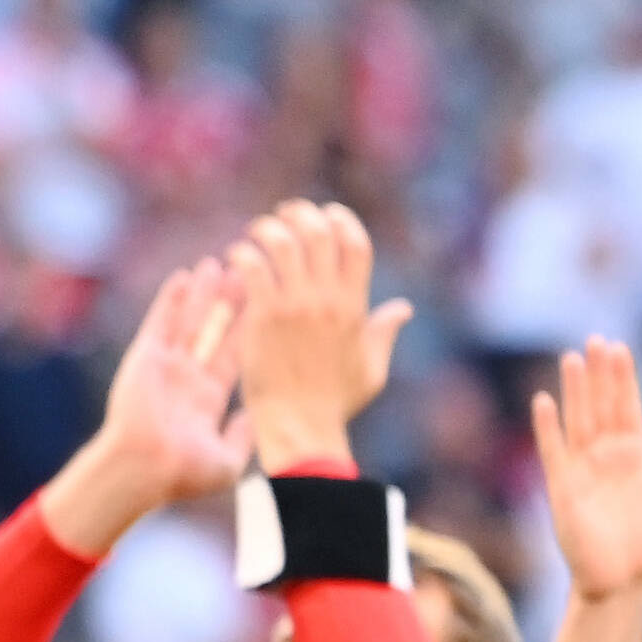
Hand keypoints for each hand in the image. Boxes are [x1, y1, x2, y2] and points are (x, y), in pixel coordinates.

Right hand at [43, 261, 249, 553]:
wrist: (144, 470)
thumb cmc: (184, 473)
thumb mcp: (228, 460)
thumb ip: (243, 437)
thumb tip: (257, 418)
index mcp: (208, 400)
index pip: (235, 357)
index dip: (250, 332)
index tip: (268, 309)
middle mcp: (188, 378)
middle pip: (215, 331)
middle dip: (231, 303)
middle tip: (249, 273)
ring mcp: (167, 365)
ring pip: (190, 320)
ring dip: (204, 293)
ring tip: (219, 264)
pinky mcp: (146, 356)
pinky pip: (161, 321)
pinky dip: (171, 298)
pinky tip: (184, 275)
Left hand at [229, 199, 412, 471]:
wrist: (301, 427)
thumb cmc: (335, 403)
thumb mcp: (372, 367)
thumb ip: (385, 331)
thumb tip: (404, 309)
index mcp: (355, 308)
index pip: (356, 244)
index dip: (341, 220)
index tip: (326, 214)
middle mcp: (328, 301)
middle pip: (319, 232)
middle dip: (300, 214)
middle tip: (284, 216)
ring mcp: (296, 307)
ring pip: (283, 241)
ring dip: (268, 228)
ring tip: (257, 233)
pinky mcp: (264, 317)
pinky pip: (252, 265)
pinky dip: (243, 253)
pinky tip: (237, 258)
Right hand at [531, 338, 641, 602]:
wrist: (623, 583)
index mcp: (634, 457)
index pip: (628, 409)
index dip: (624, 380)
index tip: (620, 348)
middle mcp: (606, 457)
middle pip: (602, 406)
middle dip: (600, 375)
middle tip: (597, 338)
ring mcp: (582, 471)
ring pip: (578, 421)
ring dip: (576, 391)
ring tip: (574, 357)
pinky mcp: (563, 490)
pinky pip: (553, 453)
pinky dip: (548, 428)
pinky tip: (544, 401)